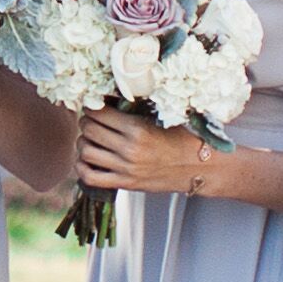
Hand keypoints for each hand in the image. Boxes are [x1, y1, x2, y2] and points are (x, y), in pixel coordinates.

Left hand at [76, 109, 208, 204]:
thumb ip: (136, 110)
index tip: (94, 106)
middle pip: (89, 130)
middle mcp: (129, 150)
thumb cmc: (183, 139)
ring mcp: (126, 169)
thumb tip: (110, 98)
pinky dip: (82, 168)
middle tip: (91, 120)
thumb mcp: (162, 118)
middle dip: (86, 122)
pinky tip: (87, 160)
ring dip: (84, 142)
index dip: (92, 107)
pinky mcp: (126, 184)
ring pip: (86, 152)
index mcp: (138, 129)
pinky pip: (91, 177)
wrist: (200, 167)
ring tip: (90, 139)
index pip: (99, 113)